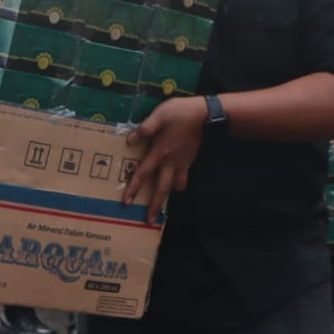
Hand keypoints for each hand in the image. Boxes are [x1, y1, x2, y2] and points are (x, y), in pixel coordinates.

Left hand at [124, 95, 206, 224]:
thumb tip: (130, 140)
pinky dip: (178, 184)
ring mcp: (182, 163)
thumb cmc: (181, 113)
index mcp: (160, 152)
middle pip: (161, 189)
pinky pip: (183, 178)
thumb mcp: (160, 115)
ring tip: (162, 199)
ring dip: (169, 194)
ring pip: (175, 186)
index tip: (126, 202)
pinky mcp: (189, 160)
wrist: (206, 116)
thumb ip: (146, 128)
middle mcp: (170, 162)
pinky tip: (173, 182)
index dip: (134, 188)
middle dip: (155, 206)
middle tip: (149, 220)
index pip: (143, 173)